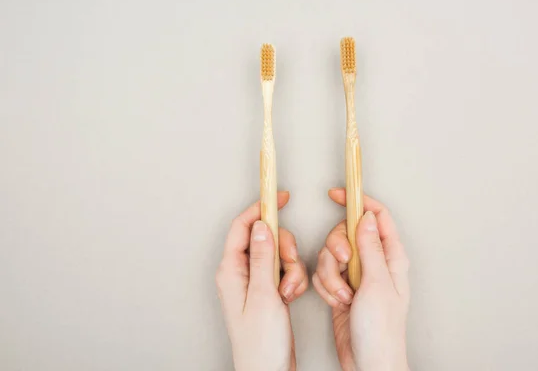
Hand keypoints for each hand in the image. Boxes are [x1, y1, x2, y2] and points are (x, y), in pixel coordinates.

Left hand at [216, 191, 308, 370]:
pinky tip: (292, 296)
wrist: (268, 370)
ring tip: (289, 290)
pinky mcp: (268, 290)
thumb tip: (260, 225)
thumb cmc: (259, 342)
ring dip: (291, 268)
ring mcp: (255, 281)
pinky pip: (284, 271)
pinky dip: (293, 279)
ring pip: (278, 254)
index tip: (279, 197)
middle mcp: (240, 273)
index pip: (242, 227)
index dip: (260, 209)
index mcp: (230, 270)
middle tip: (289, 264)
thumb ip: (262, 257)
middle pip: (264, 238)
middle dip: (283, 248)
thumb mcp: (263, 295)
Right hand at [313, 188, 410, 370]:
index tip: (337, 194)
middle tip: (343, 263)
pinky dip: (325, 287)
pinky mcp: (341, 288)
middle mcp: (374, 263)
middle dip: (337, 248)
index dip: (358, 202)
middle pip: (346, 234)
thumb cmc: (382, 330)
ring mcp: (356, 276)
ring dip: (330, 275)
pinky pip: (324, 274)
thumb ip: (370, 248)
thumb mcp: (377, 284)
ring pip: (330, 255)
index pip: (377, 216)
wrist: (368, 362)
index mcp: (391, 257)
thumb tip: (365, 217)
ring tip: (343, 295)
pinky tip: (336, 301)